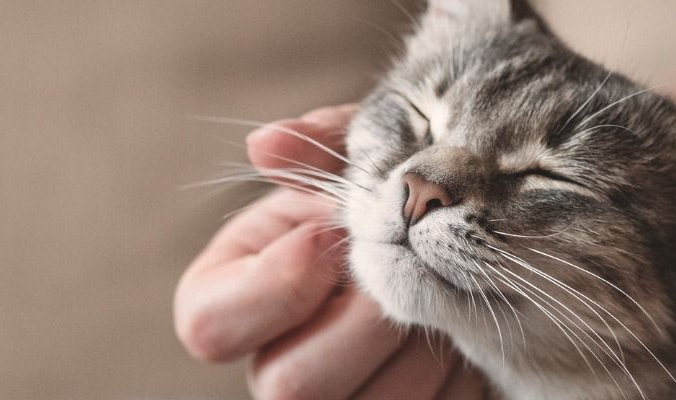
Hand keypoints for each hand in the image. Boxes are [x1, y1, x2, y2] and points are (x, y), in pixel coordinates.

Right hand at [175, 105, 488, 398]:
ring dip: (419, 349)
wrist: (448, 257)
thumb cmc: (380, 207)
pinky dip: (457, 380)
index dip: (279, 282)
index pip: (209, 324)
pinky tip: (467, 341)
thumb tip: (266, 145)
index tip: (332, 237)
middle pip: (287, 385)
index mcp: (231, 301)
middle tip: (402, 274)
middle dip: (362, 323)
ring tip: (443, 300)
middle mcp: (270, 366)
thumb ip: (319, 151)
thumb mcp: (355, 168)